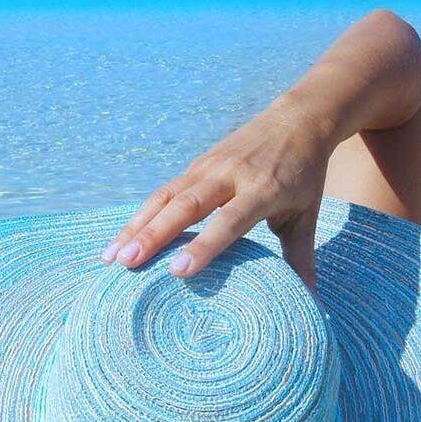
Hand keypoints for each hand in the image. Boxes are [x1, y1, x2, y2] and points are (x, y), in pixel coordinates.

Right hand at [100, 99, 337, 291]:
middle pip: (186, 206)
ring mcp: (208, 167)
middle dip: (154, 235)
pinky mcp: (195, 165)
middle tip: (128, 263)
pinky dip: (139, 216)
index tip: (179, 271)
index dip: (204, 245)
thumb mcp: (307, 215)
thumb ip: (301, 258)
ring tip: (111, 257)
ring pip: (165, 197)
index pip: (229, 220)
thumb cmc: (304, 175)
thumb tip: (308, 302)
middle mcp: (230, 175)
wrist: (297, 119)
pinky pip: (163, 192)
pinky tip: (120, 241)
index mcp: (263, 190)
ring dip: (136, 226)